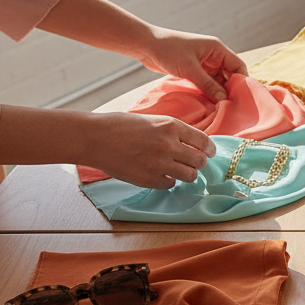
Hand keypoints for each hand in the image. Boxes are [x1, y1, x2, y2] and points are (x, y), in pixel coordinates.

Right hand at [83, 113, 216, 187]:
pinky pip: (170, 184)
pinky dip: (167, 181)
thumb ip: (173, 132)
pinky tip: (159, 174)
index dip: (209, 149)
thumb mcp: (152, 120)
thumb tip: (193, 145)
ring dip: (186, 174)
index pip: (204, 141)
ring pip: (190, 176)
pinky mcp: (149, 179)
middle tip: (191, 163)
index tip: (209, 153)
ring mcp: (160, 163)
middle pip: (200, 161)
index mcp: (171, 126)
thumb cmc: (121, 126)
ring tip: (176, 170)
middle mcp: (169, 145)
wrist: (94, 138)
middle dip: (198, 163)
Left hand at [136, 28, 248, 101]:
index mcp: (217, 49)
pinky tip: (209, 104)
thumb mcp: (190, 69)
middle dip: (230, 90)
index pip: (238, 66)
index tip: (241, 99)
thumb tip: (224, 100)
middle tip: (231, 107)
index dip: (242, 82)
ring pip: (219, 81)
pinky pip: (208, 84)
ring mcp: (205, 63)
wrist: (145, 45)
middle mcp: (214, 56)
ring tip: (220, 108)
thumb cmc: (168, 50)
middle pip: (230, 75)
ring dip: (218, 93)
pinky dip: (209, 93)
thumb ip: (208, 85)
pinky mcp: (196, 70)